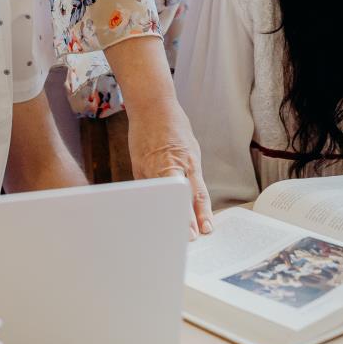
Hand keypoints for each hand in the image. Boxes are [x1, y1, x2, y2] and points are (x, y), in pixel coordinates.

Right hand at [126, 99, 212, 239]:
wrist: (151, 105)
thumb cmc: (172, 125)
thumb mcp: (190, 148)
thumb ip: (190, 173)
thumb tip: (192, 197)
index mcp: (188, 161)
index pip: (196, 193)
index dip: (201, 213)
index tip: (204, 229)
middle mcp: (170, 166)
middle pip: (178, 199)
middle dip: (183, 220)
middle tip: (188, 237)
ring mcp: (151, 168)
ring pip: (160, 198)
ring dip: (165, 215)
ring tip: (168, 232)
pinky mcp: (137, 169)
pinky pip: (146, 191)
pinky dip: (150, 203)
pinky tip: (151, 216)